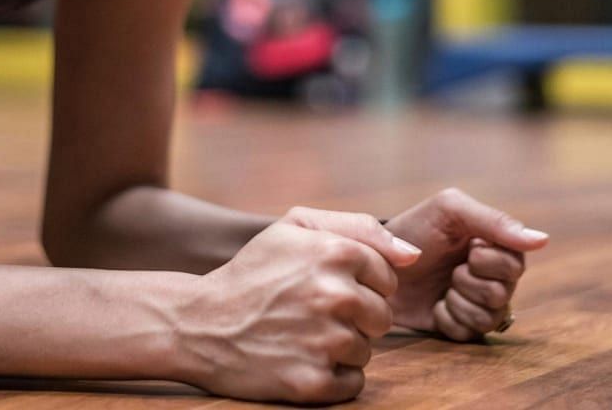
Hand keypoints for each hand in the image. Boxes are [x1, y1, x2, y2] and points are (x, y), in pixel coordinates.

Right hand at [175, 208, 417, 404]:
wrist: (199, 324)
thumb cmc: (253, 272)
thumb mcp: (294, 228)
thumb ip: (358, 228)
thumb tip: (412, 254)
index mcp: (335, 252)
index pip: (388, 277)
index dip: (361, 283)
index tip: (326, 285)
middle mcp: (335, 295)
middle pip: (383, 316)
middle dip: (356, 316)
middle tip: (312, 312)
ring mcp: (325, 341)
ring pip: (367, 349)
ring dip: (341, 346)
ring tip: (301, 335)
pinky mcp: (313, 381)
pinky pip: (353, 383)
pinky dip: (332, 377)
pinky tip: (301, 359)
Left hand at [380, 188, 547, 340]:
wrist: (376, 262)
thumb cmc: (414, 229)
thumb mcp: (450, 210)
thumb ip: (495, 221)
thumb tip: (543, 240)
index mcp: (495, 245)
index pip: (516, 263)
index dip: (489, 260)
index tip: (468, 247)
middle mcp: (492, 276)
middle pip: (504, 292)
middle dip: (471, 282)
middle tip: (451, 270)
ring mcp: (475, 303)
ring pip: (490, 316)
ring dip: (459, 302)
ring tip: (441, 288)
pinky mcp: (459, 326)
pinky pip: (469, 334)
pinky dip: (449, 320)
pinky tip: (435, 306)